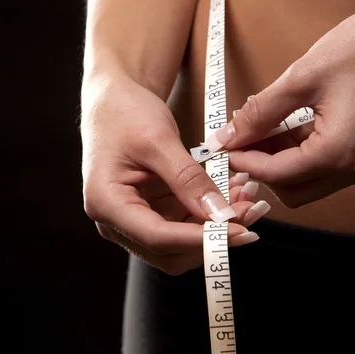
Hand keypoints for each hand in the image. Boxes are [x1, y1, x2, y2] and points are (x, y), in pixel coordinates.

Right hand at [81, 73, 267, 274]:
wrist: (113, 101)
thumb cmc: (124, 113)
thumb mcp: (158, 140)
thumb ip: (188, 179)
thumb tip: (220, 214)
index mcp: (105, 203)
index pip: (156, 236)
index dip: (199, 239)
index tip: (238, 230)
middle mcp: (114, 220)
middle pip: (168, 252)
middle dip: (211, 237)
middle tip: (249, 212)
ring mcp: (131, 219)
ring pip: (180, 244)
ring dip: (215, 227)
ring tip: (246, 198)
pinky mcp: (148, 213)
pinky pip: (182, 225)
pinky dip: (208, 215)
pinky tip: (232, 194)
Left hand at [206, 0, 354, 206]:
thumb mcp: (301, 77)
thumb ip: (259, 113)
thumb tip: (227, 136)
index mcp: (340, 151)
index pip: (277, 175)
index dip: (243, 161)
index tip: (224, 146)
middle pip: (295, 190)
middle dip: (263, 168)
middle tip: (243, 140)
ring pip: (313, 181)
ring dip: (283, 161)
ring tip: (265, 129)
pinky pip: (333, 166)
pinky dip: (306, 153)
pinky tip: (291, 127)